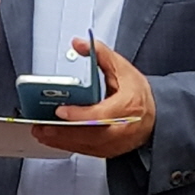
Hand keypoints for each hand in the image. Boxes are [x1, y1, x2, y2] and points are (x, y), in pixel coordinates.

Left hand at [35, 37, 155, 157]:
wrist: (154, 116)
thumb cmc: (138, 94)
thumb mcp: (122, 68)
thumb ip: (100, 54)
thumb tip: (80, 44)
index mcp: (129, 105)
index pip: (102, 114)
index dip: (80, 114)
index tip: (60, 110)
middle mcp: (123, 128)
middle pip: (90, 134)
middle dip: (63, 131)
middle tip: (42, 125)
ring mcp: (116, 142)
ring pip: (85, 145)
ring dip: (60, 140)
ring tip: (40, 131)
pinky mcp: (108, 150)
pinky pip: (85, 150)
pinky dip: (66, 145)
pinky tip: (52, 139)